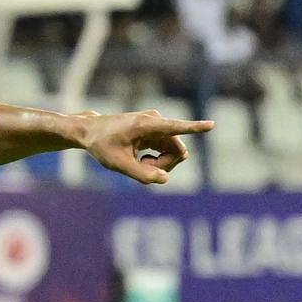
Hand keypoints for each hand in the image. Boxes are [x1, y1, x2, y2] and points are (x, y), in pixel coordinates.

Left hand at [81, 110, 213, 183]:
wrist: (89, 132)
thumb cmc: (101, 145)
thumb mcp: (118, 164)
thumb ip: (141, 174)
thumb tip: (165, 179)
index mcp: (147, 125)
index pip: (175, 128)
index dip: (194, 128)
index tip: (211, 125)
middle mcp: (156, 122)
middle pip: (178, 151)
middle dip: (164, 165)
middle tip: (142, 169)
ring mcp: (157, 126)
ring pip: (173, 152)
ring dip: (159, 164)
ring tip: (137, 163)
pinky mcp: (156, 131)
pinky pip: (167, 150)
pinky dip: (156, 160)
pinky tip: (139, 159)